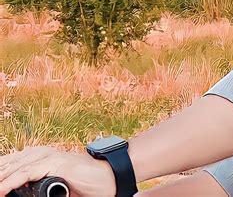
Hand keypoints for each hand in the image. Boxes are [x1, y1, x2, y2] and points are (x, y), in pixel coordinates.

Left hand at [0, 146, 116, 196]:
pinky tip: (2, 189)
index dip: (2, 170)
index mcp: (42, 157)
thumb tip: (20, 193)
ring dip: (1, 177)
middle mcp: (44, 153)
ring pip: (17, 166)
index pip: (13, 162)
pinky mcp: (57, 164)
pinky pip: (29, 172)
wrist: (109, 177)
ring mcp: (51, 157)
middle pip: (11, 162)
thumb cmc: (85, 184)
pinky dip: (13, 180)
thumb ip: (38, 187)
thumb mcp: (56, 186)